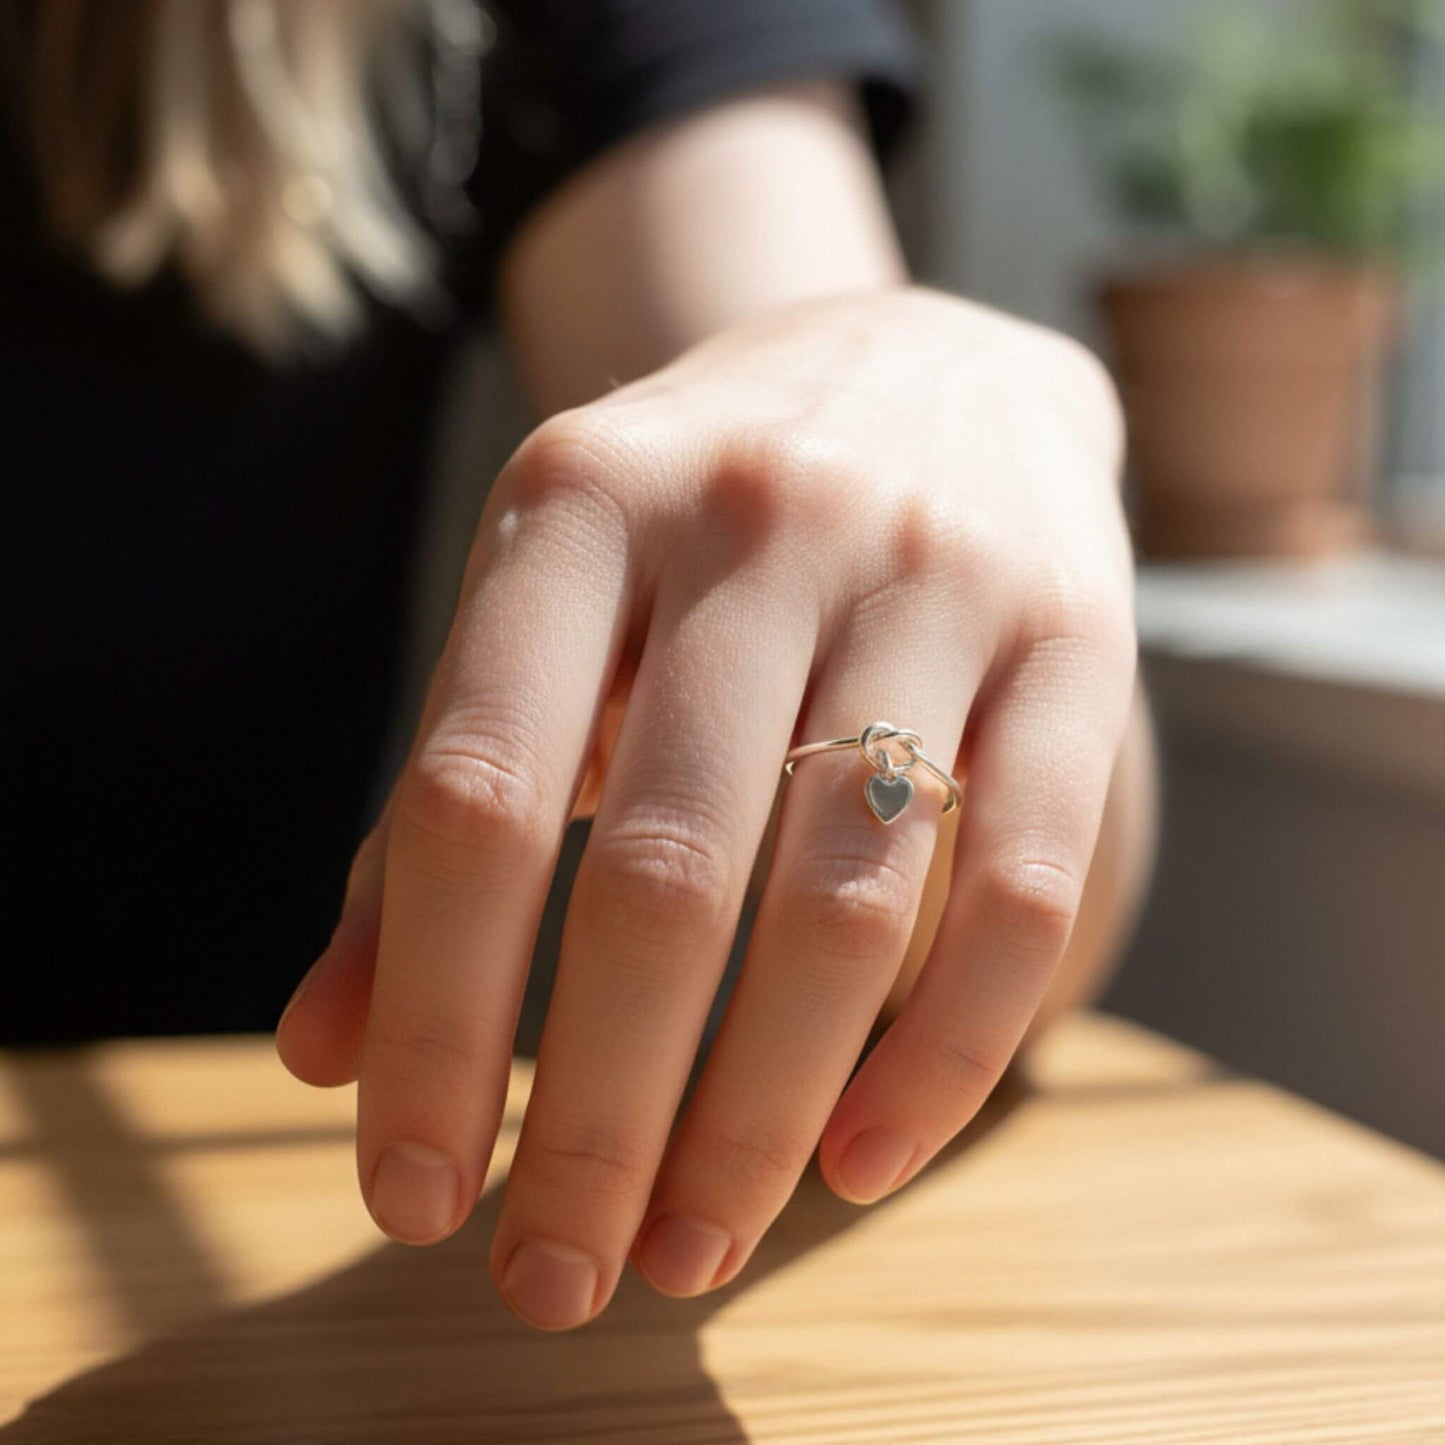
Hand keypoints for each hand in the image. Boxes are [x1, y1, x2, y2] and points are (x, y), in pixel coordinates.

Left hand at [276, 285, 1136, 1329]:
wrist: (925, 360)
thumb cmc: (696, 523)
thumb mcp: (543, 609)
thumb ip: (435, 813)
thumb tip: (326, 1051)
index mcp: (578, 503)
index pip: (476, 796)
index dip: (437, 1021)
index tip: (412, 1194)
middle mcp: (758, 519)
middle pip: (665, 875)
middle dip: (599, 1116)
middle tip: (555, 1274)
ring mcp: (936, 572)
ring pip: (848, 901)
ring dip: (758, 1115)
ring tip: (691, 1245)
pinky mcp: (1080, 637)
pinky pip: (1027, 884)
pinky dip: (944, 1054)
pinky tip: (857, 1157)